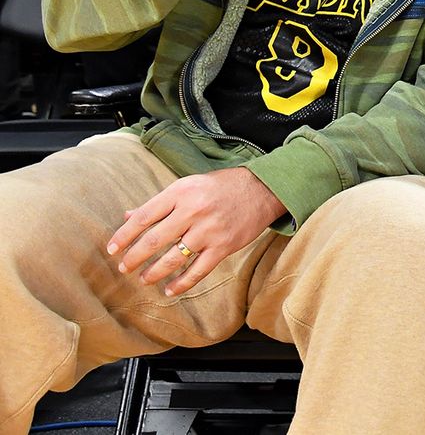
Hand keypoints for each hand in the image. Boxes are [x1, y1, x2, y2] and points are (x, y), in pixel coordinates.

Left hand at [107, 167, 284, 296]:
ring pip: (173, 258)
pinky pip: (198, 271)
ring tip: (143, 279)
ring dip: (153, 272)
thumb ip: (159, 203)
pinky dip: (181, 283)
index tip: (112, 249)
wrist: (261, 189)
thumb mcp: (188, 186)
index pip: (144, 217)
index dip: (124, 236)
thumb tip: (128, 217)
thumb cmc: (221, 186)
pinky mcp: (223, 246)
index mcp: (181, 193)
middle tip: (123, 267)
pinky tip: (169, 290)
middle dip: (134, 257)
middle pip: (154, 240)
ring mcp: (209, 231)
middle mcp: (193, 211)